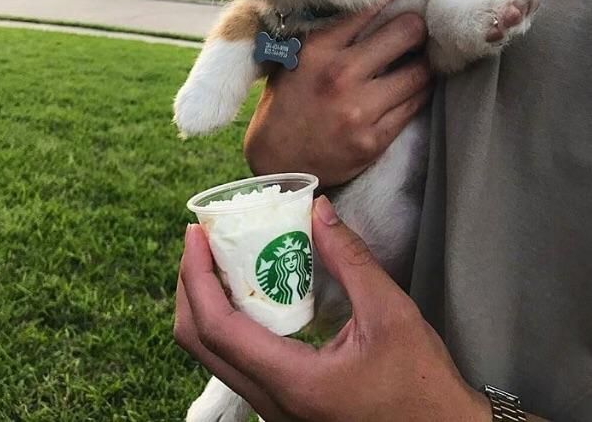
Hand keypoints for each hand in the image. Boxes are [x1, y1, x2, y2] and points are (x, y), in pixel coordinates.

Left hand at [174, 196, 490, 421]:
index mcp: (293, 383)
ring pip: (212, 356)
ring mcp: (274, 409)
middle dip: (191, 286)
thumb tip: (319, 210)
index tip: (195, 234)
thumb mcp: (392, 314)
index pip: (217, 328)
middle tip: (201, 242)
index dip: (197, 276)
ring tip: (218, 259)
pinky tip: (246, 292)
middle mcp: (271, 403)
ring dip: (205, 303)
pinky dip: (227, 321)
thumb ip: (351, 259)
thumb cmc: (422, 385)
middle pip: (198, 344)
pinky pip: (236, 361)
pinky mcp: (283, 405)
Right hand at [244, 0, 432, 187]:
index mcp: (317, 50)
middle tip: (416, 30)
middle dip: (416, 28)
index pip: (370, 5)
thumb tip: (368, 7)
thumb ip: (326, 37)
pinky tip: (410, 88)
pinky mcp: (374, 139)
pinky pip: (415, 106)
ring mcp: (360, 110)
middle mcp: (340, 76)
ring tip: (417, 61)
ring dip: (422, 63)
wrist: (277, 164)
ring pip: (420, 72)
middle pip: (407, 32)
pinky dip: (417, 93)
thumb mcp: (293, 62)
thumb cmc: (285, 106)